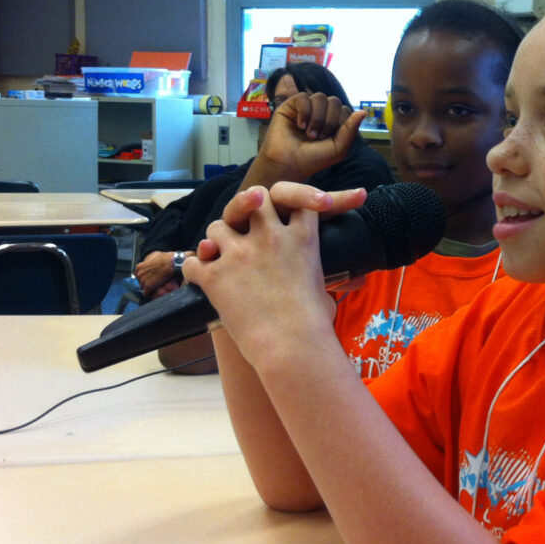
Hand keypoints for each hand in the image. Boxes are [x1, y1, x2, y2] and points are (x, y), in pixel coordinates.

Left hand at [134, 251, 178, 297]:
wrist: (170, 263)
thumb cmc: (164, 258)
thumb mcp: (153, 255)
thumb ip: (148, 260)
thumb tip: (148, 262)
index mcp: (139, 267)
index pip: (138, 275)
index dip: (144, 276)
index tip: (149, 277)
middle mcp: (139, 274)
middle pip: (140, 282)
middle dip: (145, 282)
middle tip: (153, 282)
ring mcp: (143, 280)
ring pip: (143, 288)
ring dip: (148, 288)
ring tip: (154, 287)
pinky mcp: (149, 286)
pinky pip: (146, 293)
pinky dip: (149, 294)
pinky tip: (153, 292)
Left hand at [185, 184, 367, 364]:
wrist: (292, 346)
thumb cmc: (315, 326)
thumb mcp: (326, 289)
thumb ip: (321, 276)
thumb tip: (349, 282)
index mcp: (302, 237)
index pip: (294, 198)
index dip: (285, 202)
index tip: (280, 215)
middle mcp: (271, 237)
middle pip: (255, 196)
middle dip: (247, 206)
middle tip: (244, 225)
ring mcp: (241, 254)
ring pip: (217, 226)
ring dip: (217, 241)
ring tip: (221, 257)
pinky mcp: (216, 276)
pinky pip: (195, 261)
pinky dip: (197, 271)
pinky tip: (203, 281)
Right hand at [255, 93, 367, 182]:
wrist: (288, 164)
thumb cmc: (313, 159)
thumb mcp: (338, 148)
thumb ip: (351, 130)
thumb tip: (364, 111)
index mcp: (334, 122)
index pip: (345, 110)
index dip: (340, 123)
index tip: (330, 139)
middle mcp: (321, 113)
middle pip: (335, 101)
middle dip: (329, 121)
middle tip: (318, 137)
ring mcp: (307, 108)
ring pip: (320, 97)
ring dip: (317, 117)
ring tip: (309, 133)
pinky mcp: (292, 105)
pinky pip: (303, 97)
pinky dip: (304, 111)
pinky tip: (299, 125)